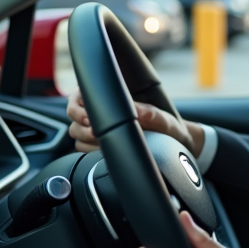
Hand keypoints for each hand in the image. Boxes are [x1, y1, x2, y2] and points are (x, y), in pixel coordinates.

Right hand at [67, 88, 205, 155]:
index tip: (88, 117)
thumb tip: (136, 111)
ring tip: (101, 144)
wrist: (175, 148)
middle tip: (96, 133)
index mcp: (115, 98)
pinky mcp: (99, 146)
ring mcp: (100, 129)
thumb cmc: (171, 130)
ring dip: (84, 139)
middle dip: (81, 125)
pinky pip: (82, 148)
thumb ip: (152, 115)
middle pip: (72, 115)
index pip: (80, 95)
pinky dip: (88, 151)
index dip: (78, 106)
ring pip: (75, 133)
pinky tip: (103, 152)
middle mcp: (103, 112)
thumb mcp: (165, 121)